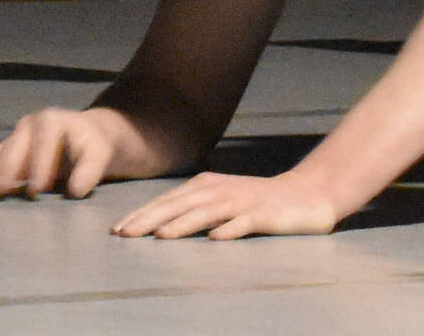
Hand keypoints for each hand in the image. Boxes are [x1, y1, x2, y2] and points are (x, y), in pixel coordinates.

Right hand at [0, 107, 127, 199]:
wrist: (80, 137)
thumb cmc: (89, 145)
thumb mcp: (99, 151)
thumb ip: (90, 168)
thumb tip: (75, 190)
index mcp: (52, 121)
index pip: (43, 139)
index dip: (39, 164)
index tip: (38, 189)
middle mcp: (27, 126)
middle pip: (13, 146)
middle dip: (9, 170)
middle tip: (9, 193)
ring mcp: (11, 138)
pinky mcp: (0, 152)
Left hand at [110, 170, 340, 239]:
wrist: (306, 195)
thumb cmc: (256, 201)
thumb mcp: (221, 199)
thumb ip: (193, 207)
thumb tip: (153, 224)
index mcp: (209, 185)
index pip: (169, 199)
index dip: (143, 213)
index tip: (117, 230)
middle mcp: (223, 190)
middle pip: (182, 203)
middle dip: (152, 217)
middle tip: (126, 233)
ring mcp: (244, 201)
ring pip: (209, 211)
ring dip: (185, 223)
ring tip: (161, 236)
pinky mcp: (265, 214)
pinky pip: (245, 222)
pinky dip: (230, 229)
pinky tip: (216, 238)